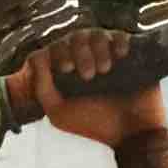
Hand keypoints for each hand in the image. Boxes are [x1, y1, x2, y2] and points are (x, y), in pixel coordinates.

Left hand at [15, 25, 167, 146]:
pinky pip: (122, 36)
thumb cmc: (93, 124)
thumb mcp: (59, 112)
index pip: (57, 47)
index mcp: (69, 69)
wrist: (130, 134)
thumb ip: (42, 89)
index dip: (58, 52)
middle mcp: (87, 57)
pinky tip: (120, 55)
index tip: (66, 69)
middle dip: (80, 52)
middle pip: (76, 37)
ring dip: (98, 47)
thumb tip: (37, 59)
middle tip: (88, 75)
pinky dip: (119, 41)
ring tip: (104, 70)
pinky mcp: (130, 54)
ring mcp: (109, 54)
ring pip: (97, 34)